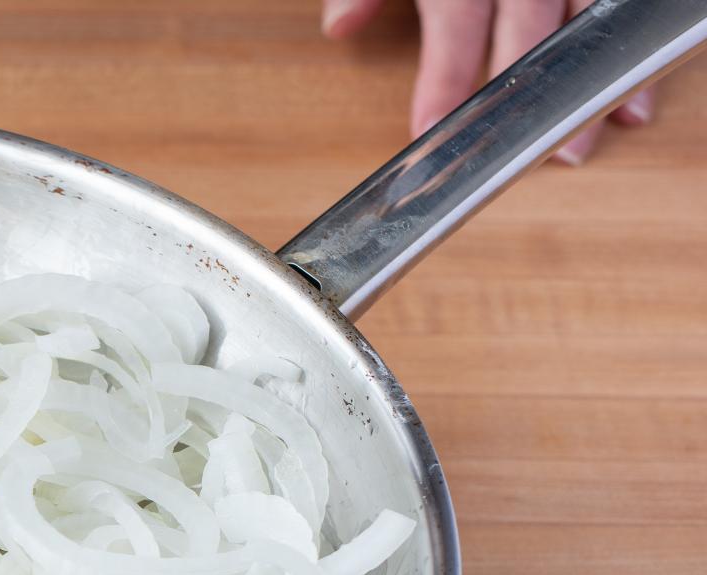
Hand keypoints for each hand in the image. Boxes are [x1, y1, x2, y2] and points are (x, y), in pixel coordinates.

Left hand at [322, 0, 656, 163]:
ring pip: (590, 11)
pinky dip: (633, 37)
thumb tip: (340, 26)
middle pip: (531, 25)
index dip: (445, 78)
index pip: (455, 23)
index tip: (430, 131)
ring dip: (597, 71)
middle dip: (532, 94)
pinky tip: (638, 89)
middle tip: (545, 156)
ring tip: (604, 126)